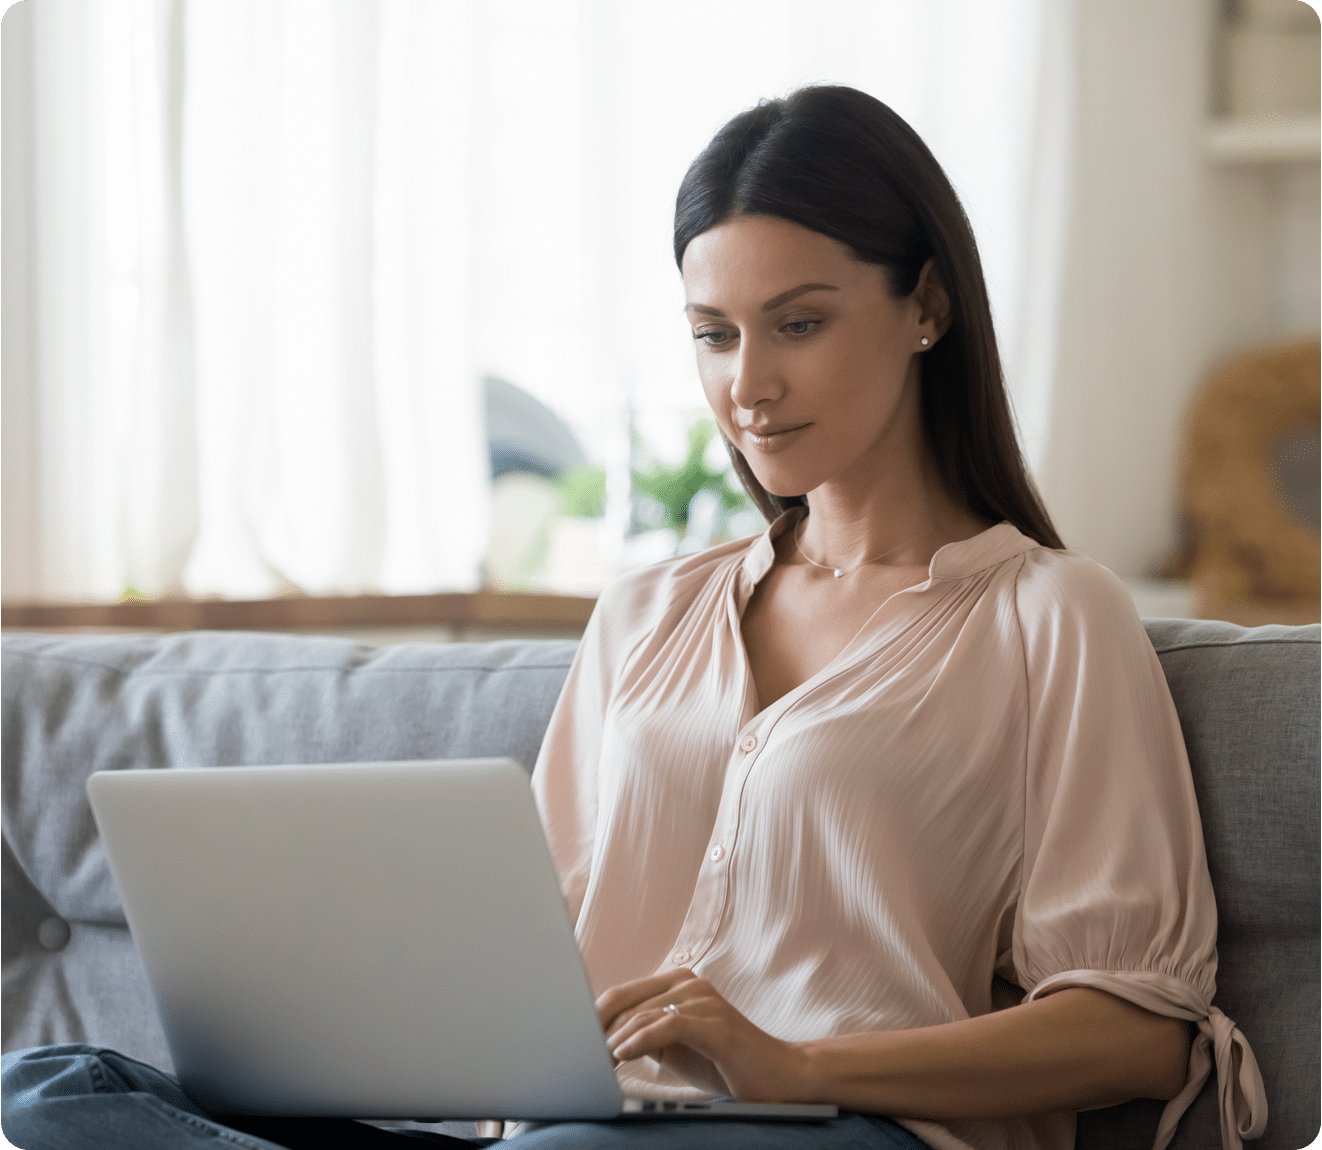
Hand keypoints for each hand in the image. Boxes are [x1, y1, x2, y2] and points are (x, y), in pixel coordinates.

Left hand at [595, 968, 814, 1103]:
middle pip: (627, 1000)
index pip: (624, 994)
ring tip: (596, 1061)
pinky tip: (622, 1055)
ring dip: (614, 1040)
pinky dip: (640, 1041)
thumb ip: (647, 1036)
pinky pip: (667, 1026)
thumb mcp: (677, 1048)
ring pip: (644, 1014)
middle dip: (599, 1028)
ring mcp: (704, 1000)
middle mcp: (690, 984)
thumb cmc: (726, 1062)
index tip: (574, 1039)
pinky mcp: (715, 1022)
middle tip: (579, 1053)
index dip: (596, 1016)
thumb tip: (604, 1041)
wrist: (779, 1075)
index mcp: (680, 983)